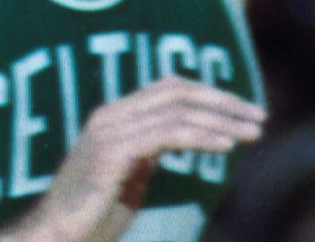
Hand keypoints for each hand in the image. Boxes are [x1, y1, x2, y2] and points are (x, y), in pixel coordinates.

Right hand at [12, 78, 265, 241]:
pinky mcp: (113, 153)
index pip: (168, 87)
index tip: (243, 110)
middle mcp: (110, 115)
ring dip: (222, 118)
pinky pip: (167, 134)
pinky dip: (201, 136)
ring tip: (254, 132)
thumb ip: (150, 151)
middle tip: (259, 116)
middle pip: (177, 91)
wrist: (55, 236)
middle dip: (223, 100)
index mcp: (114, 116)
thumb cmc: (91, 215)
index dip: (209, 93)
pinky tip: (226, 145)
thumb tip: (183, 139)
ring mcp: (109, 131)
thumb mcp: (128, 176)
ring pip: (176, 110)